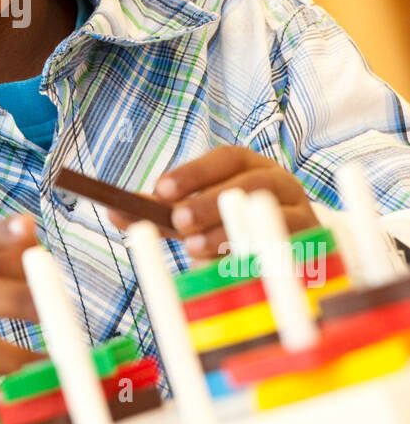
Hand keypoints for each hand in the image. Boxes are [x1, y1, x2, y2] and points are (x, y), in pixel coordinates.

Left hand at [104, 145, 317, 260]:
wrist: (289, 249)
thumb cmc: (231, 226)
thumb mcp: (197, 215)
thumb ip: (162, 213)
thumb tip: (112, 211)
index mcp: (250, 167)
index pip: (226, 158)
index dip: (194, 171)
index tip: (161, 189)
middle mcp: (278, 182)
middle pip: (249, 183)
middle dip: (209, 200)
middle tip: (177, 220)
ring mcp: (299, 212)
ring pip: (269, 213)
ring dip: (229, 229)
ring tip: (194, 247)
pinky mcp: (310, 245)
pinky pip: (289, 246)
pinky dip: (258, 254)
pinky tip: (232, 265)